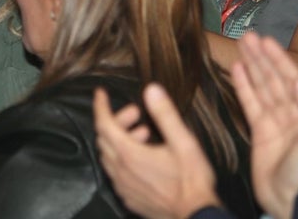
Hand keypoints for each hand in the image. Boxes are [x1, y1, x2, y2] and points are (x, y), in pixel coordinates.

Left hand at [94, 85, 221, 218]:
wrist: (197, 218)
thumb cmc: (192, 183)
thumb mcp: (184, 143)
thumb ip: (165, 115)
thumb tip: (152, 90)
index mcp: (129, 154)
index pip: (104, 123)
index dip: (101, 105)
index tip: (101, 93)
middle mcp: (120, 170)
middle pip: (104, 138)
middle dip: (116, 120)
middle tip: (136, 114)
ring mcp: (123, 186)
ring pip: (109, 156)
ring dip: (120, 140)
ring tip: (144, 134)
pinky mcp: (129, 198)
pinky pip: (115, 173)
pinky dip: (122, 159)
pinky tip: (142, 158)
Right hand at [233, 32, 297, 218]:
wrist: (292, 202)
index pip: (291, 80)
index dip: (278, 60)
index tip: (266, 41)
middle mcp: (291, 115)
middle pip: (273, 80)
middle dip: (261, 58)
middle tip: (248, 37)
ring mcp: (275, 123)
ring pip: (261, 88)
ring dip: (251, 67)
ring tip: (241, 47)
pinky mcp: (260, 133)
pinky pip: (250, 104)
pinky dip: (243, 86)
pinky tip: (237, 71)